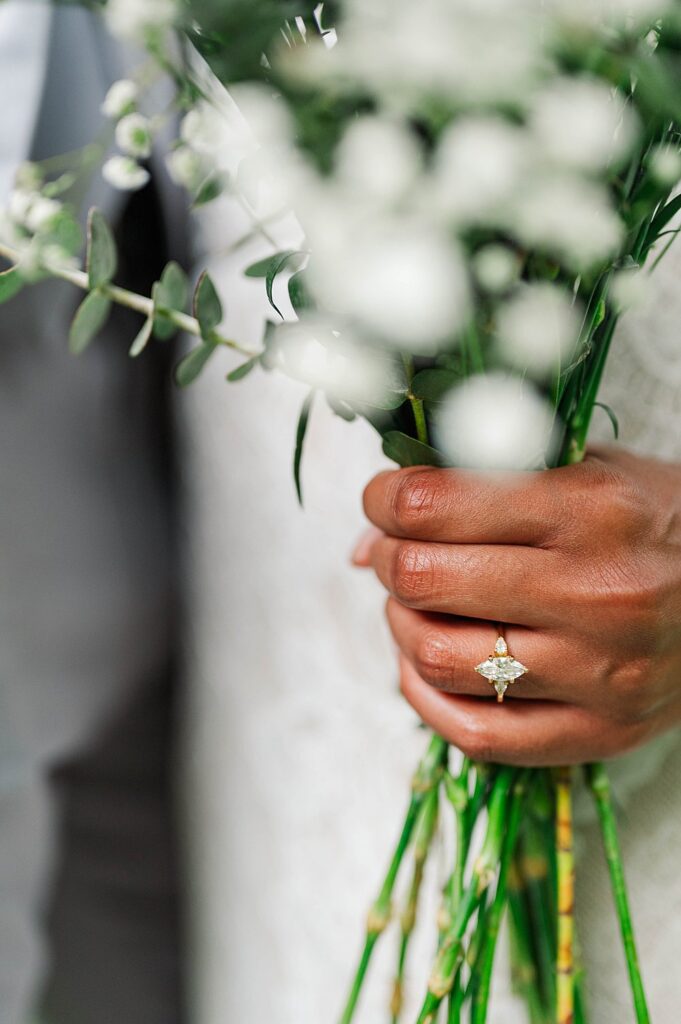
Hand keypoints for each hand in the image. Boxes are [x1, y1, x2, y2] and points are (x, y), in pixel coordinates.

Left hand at [354, 447, 680, 765]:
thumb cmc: (654, 522)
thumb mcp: (585, 471)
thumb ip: (481, 487)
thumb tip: (369, 534)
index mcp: (591, 511)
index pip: (435, 506)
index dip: (385, 498)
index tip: (384, 498)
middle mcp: (596, 595)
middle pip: (425, 581)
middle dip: (389, 559)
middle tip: (396, 550)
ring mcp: (599, 674)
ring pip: (438, 658)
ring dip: (400, 626)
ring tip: (415, 605)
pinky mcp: (600, 732)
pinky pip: (475, 735)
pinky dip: (426, 698)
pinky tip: (427, 666)